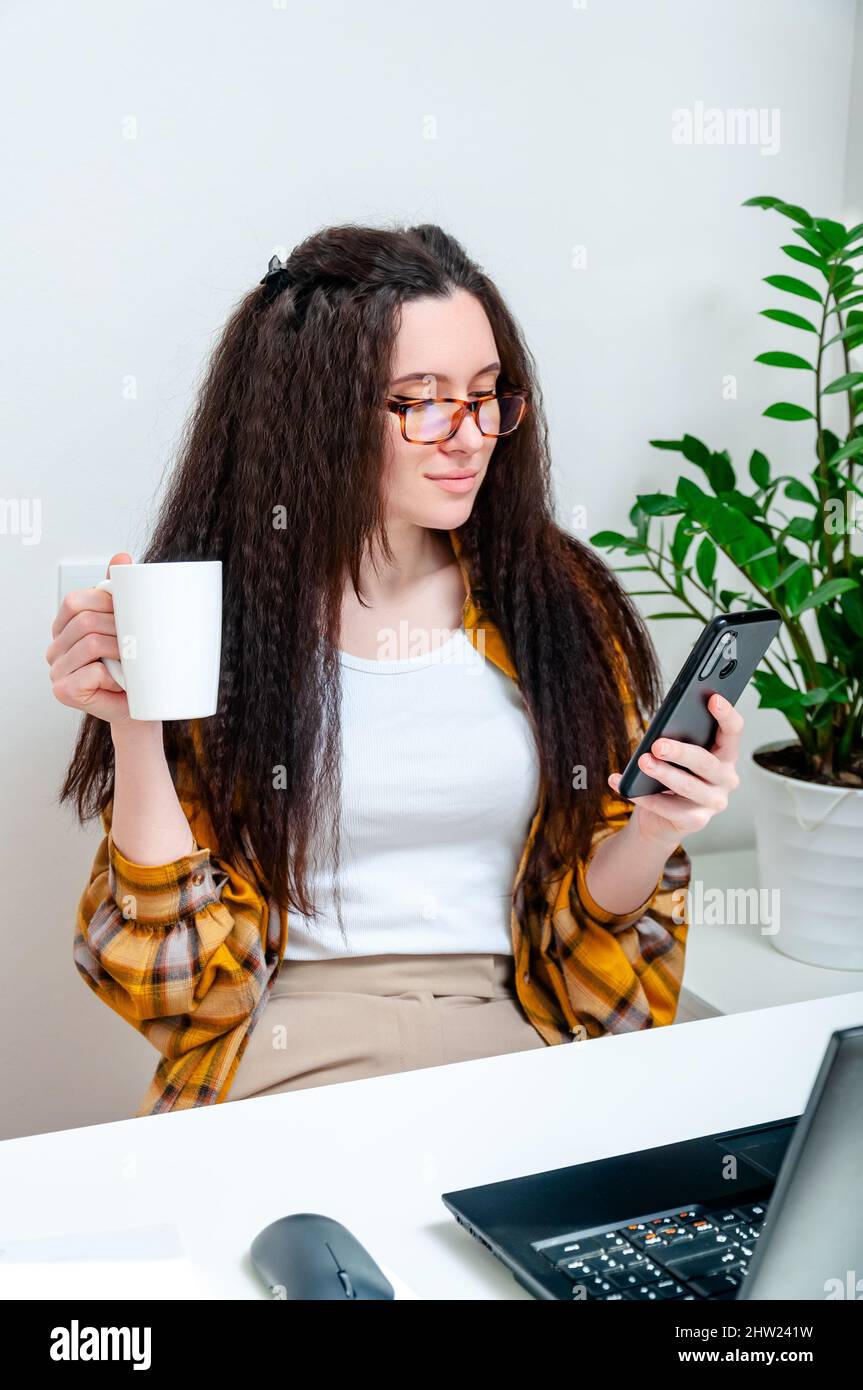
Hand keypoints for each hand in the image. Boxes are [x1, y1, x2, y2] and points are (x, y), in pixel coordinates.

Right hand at [47, 552, 134, 725]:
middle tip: (139, 642)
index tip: (130, 614)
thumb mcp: (128, 625)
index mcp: (64, 627)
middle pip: (85, 622)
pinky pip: (91, 672)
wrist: (142, 708)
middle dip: (118, 628)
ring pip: (90, 644)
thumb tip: (121, 557)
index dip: (106, 603)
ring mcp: (56, 671)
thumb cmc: (134, 668)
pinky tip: (120, 682)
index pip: (76, 601)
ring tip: (134, 661)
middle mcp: (55, 648)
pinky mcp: (64, 691)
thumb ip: (118, 591)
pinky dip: (113, 676)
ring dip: (120, 652)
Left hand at [607, 692, 743, 846]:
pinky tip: (623, 784)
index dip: (726, 714)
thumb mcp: (675, 753)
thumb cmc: (670, 774)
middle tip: (658, 744)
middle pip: (706, 761)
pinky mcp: (696, 821)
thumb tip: (660, 729)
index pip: (733, 731)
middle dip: (681, 752)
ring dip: (663, 773)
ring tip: (643, 762)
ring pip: (688, 786)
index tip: (713, 698)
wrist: (660, 818)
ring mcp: (714, 802)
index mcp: (725, 754)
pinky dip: (644, 797)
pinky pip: (668, 808)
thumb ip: (676, 737)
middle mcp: (726, 778)